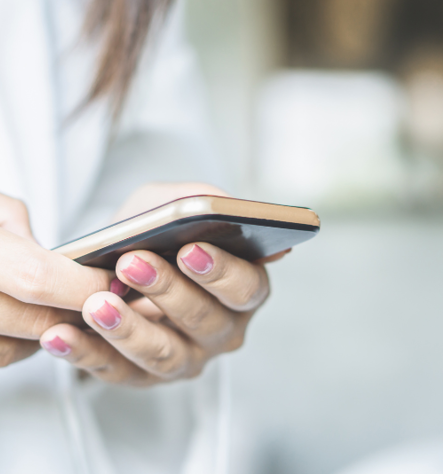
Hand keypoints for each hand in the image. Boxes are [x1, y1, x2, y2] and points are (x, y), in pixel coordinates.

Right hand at [0, 194, 114, 366]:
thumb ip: (16, 229)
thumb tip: (60, 262)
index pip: (37, 276)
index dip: (82, 285)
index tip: (113, 283)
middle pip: (29, 319)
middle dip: (76, 314)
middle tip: (105, 303)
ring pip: (7, 351)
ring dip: (47, 337)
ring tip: (70, 315)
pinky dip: (14, 346)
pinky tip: (32, 326)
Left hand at [39, 183, 287, 385]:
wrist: (127, 260)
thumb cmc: (160, 233)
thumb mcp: (179, 203)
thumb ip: (200, 201)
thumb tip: (213, 207)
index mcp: (242, 289)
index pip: (246, 287)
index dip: (222, 272)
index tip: (189, 250)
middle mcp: (222, 329)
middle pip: (205, 320)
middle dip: (168, 291)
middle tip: (132, 264)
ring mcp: (186, 356)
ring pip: (164, 353)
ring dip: (129, 329)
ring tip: (97, 304)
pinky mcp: (144, 374)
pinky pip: (118, 371)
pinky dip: (88, 353)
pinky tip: (63, 334)